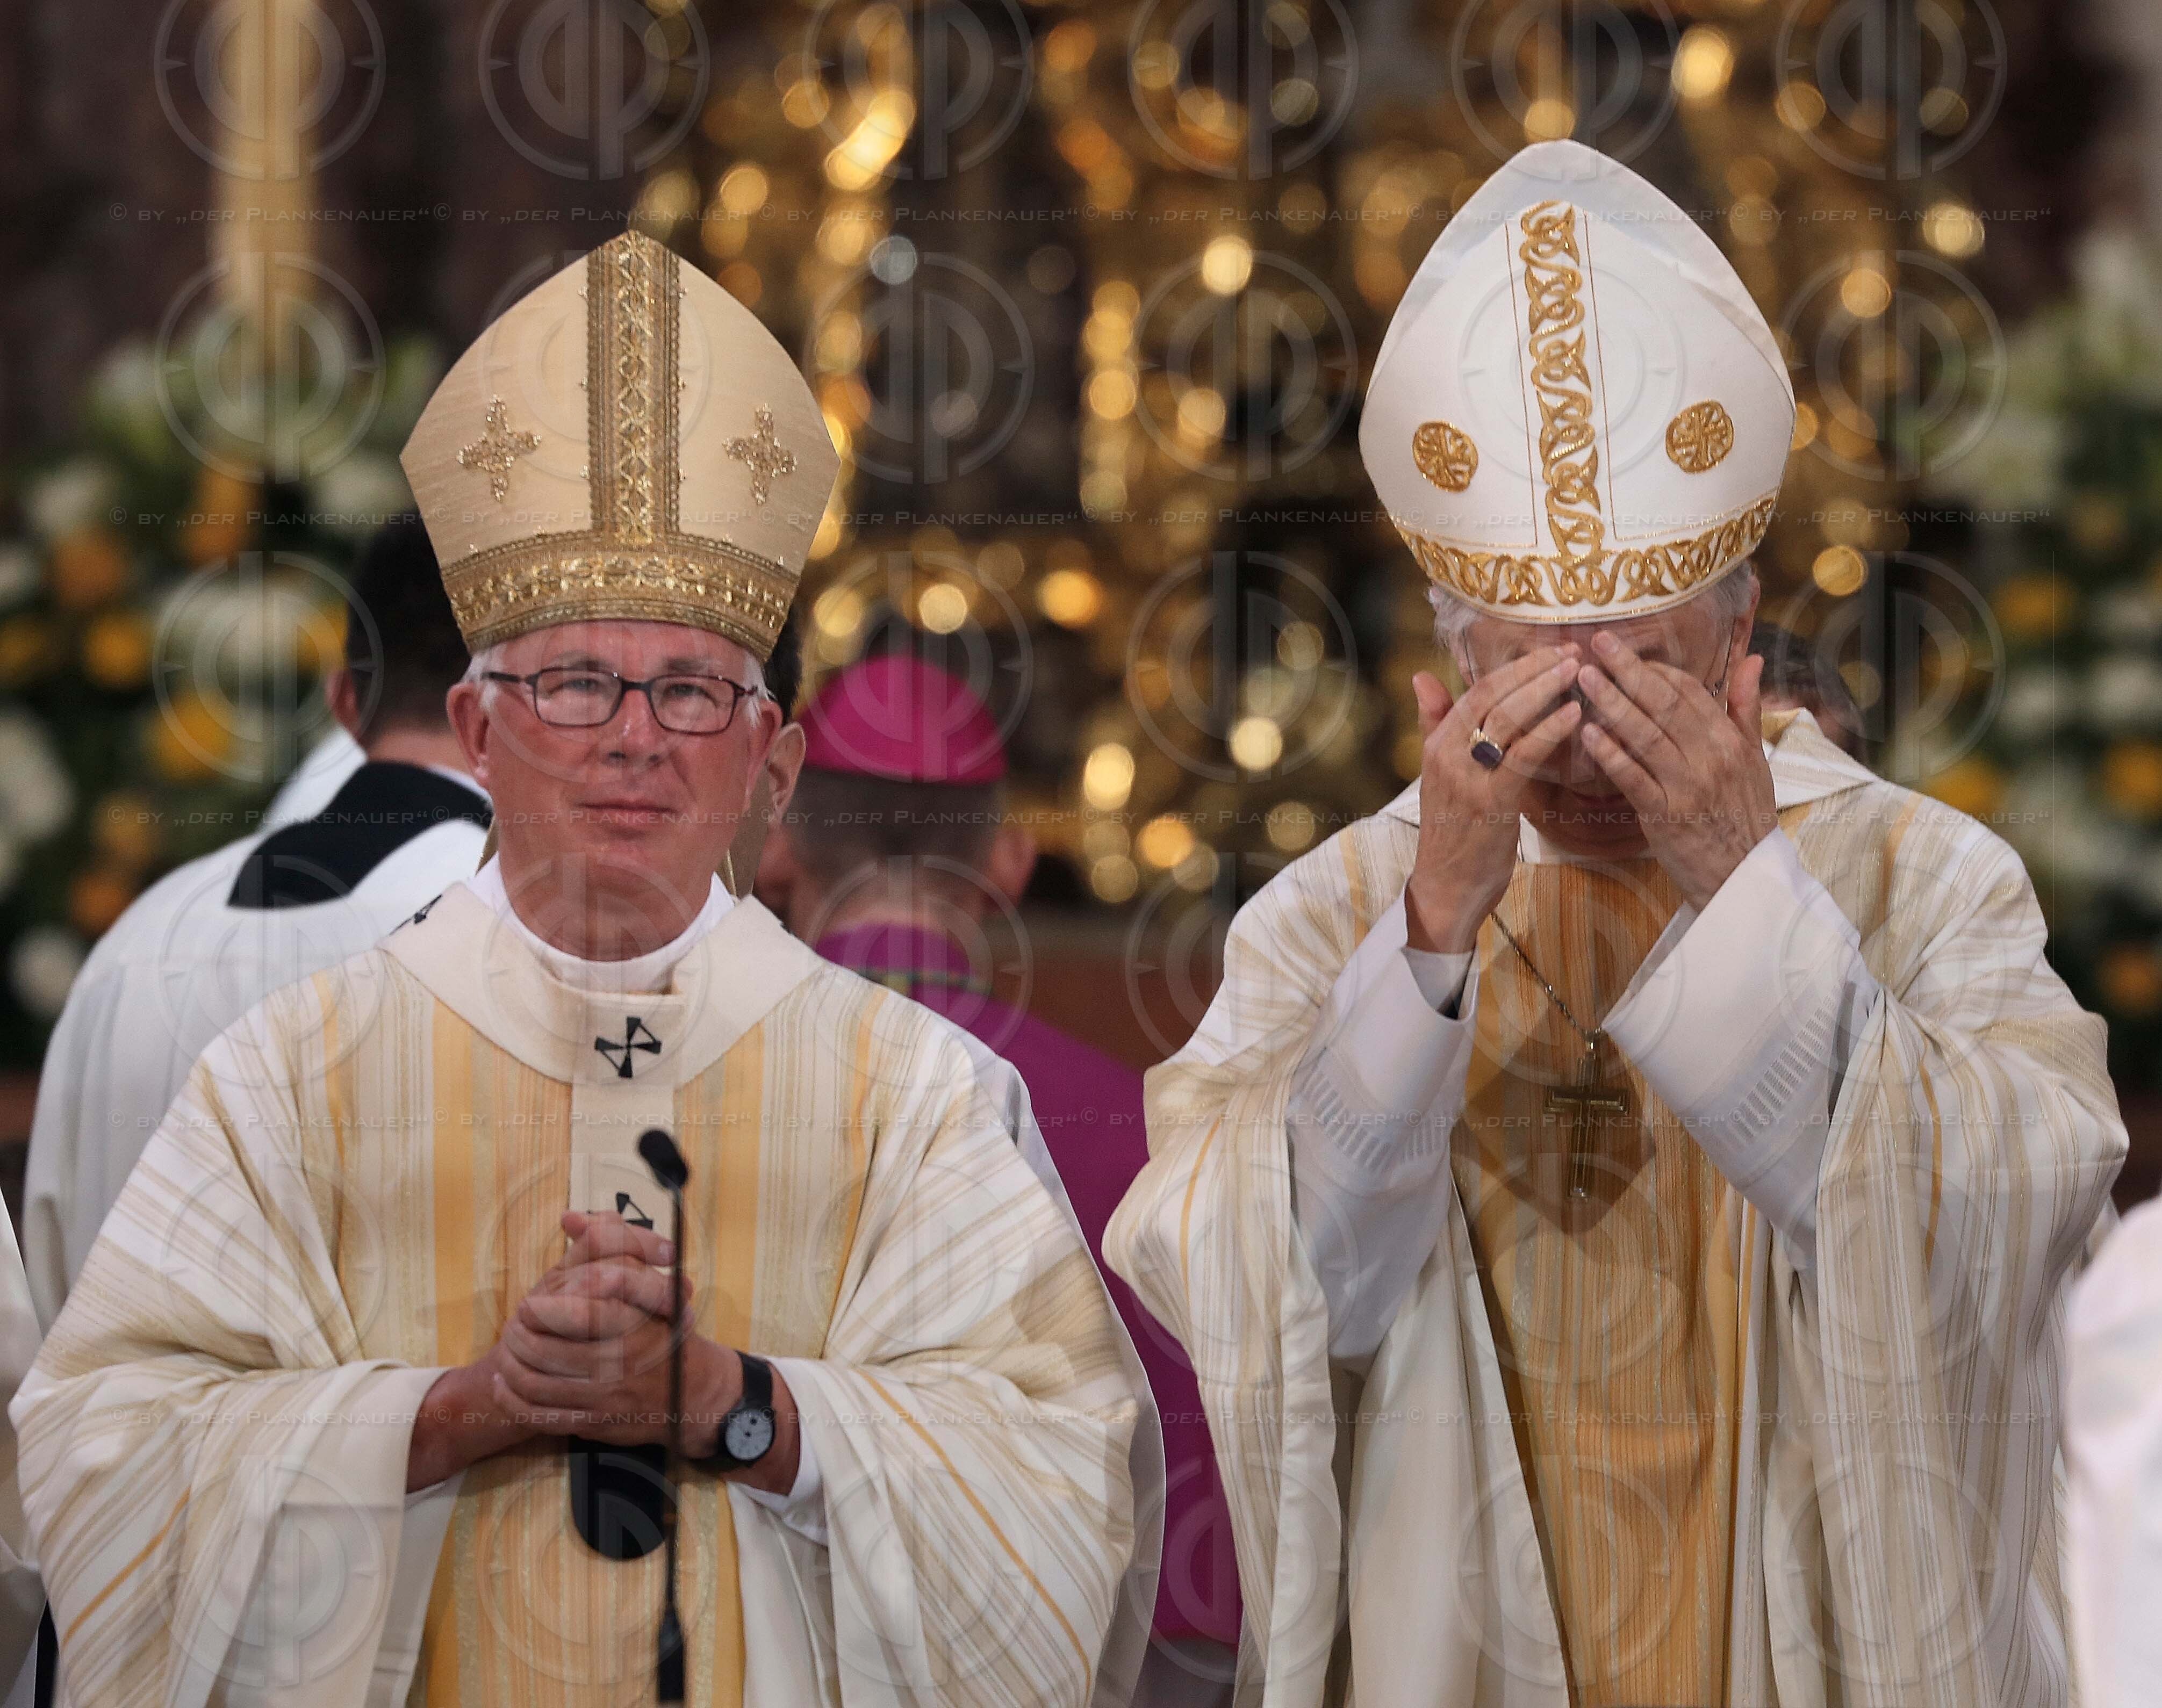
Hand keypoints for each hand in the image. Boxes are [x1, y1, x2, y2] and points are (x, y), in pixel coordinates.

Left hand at [493, 1209, 693, 1445]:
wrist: (692, 1393)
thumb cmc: (665, 1329)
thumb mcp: (650, 1281)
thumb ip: (614, 1244)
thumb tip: (572, 1218)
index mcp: (637, 1323)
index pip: (584, 1314)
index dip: (546, 1311)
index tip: (530, 1304)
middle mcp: (623, 1361)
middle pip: (550, 1351)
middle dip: (520, 1338)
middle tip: (513, 1326)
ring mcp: (608, 1396)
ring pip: (539, 1384)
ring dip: (512, 1367)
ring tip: (506, 1352)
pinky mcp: (596, 1424)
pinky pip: (542, 1416)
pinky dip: (513, 1401)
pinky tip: (504, 1385)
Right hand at [1404, 645, 1583, 951]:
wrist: (1446, 888)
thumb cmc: (1452, 832)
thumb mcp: (1439, 774)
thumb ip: (1436, 723)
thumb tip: (1422, 676)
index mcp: (1436, 744)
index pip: (1476, 690)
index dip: (1514, 666)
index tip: (1549, 650)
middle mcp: (1447, 754)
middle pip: (1493, 696)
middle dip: (1534, 669)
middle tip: (1572, 651)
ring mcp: (1467, 777)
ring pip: (1508, 718)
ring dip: (1545, 690)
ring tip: (1577, 671)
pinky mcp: (1491, 802)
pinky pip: (1524, 755)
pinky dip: (1550, 730)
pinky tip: (1574, 714)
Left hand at [1574, 629, 1777, 910]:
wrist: (1745, 876)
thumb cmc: (1745, 815)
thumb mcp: (1756, 759)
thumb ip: (1745, 708)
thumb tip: (1750, 658)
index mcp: (1730, 740)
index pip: (1691, 692)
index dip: (1656, 669)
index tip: (1625, 652)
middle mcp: (1710, 757)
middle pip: (1665, 704)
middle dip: (1629, 670)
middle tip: (1596, 642)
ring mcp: (1687, 786)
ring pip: (1646, 735)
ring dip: (1612, 703)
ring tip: (1583, 677)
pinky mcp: (1664, 816)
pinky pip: (1633, 778)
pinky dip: (1611, 754)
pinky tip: (1587, 733)